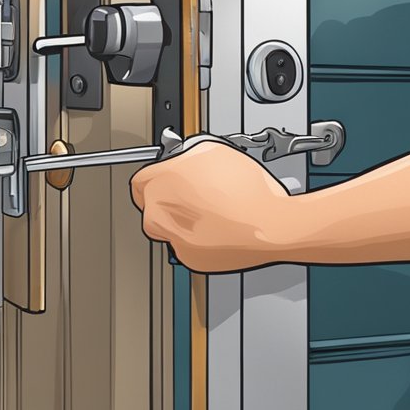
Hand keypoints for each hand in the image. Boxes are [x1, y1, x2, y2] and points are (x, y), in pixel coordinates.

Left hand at [130, 140, 292, 272]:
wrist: (270, 226)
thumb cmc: (248, 191)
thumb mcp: (213, 150)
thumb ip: (186, 155)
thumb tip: (184, 159)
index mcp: (161, 184)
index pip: (140, 180)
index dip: (157, 176)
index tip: (168, 177)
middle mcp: (160, 215)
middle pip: (152, 206)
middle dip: (169, 200)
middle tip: (196, 192)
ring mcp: (174, 239)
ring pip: (170, 227)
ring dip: (185, 219)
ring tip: (215, 209)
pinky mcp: (191, 258)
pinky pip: (187, 245)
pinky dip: (199, 237)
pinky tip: (221, 225)